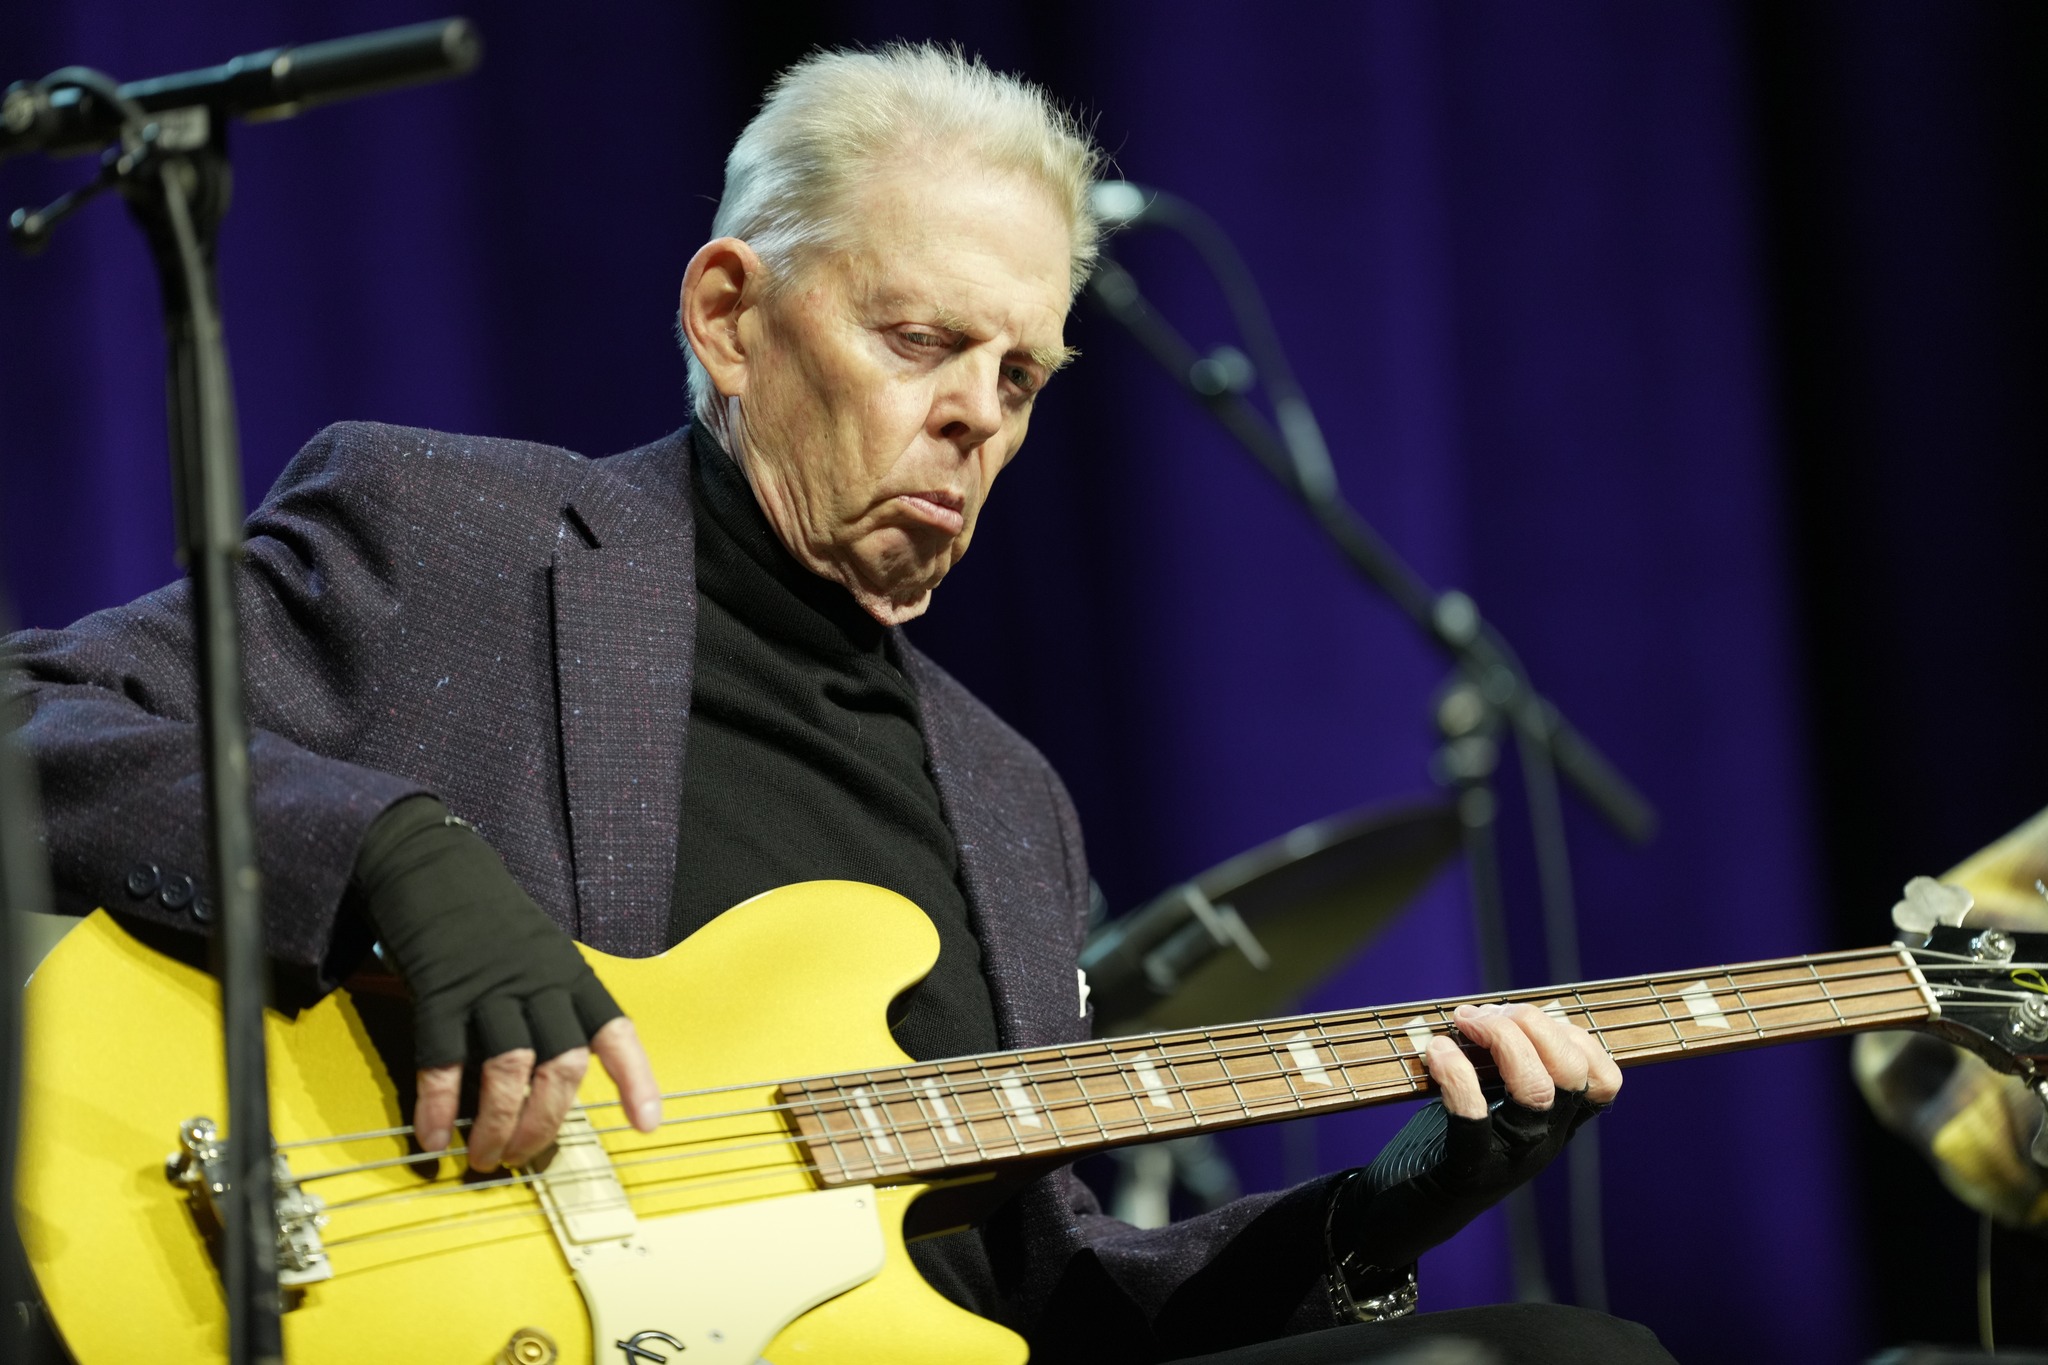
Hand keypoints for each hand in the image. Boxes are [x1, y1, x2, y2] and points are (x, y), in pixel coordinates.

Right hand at [352, 797, 661, 1171]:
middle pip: (561, 1064)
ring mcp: (490, 986)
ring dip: (498, 1124)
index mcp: (570, 974)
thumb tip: (552, 1077)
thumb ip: (553, 1004)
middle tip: (523, 1157)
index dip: (635, 1079)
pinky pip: (442, 1059)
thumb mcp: (541, 951)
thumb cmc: (491, 917)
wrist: (434, 864)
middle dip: (545, 1122)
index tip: (647, 1123)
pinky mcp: (440, 990)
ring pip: (508, 1070)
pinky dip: (438, 1105)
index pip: (614, 1030)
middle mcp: (539, 982)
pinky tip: (433, 1136)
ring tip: (485, 1157)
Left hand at [1332, 1001, 1620, 1269]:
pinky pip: (1473, 1117)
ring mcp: (1509, 1159)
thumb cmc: (1442, 1147)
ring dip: (1502, 1040)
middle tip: (1482, 1014)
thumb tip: (1493, 1010)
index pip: (1602, 1080)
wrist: (1401, 1215)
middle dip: (1530, 1024)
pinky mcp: (1467, 1170)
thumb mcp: (1487, 1105)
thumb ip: (1500, 1067)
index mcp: (1554, 1126)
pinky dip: (1456, 1073)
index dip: (1574, 1035)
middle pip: (1571, 1074)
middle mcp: (1542, 1143)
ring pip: (1536, 1092)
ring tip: (1465, 1022)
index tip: (1522, 1016)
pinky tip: (1437, 1050)